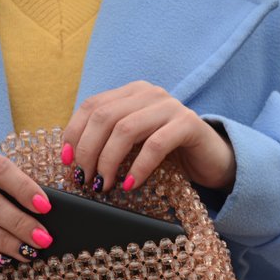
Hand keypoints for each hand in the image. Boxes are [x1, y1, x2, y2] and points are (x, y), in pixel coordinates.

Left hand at [62, 81, 234, 192]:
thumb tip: (72, 162)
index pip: (91, 106)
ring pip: (125, 129)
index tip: (67, 162)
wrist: (213, 160)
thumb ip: (109, 142)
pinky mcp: (188, 124)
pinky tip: (131, 185)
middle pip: (104, 117)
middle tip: (84, 179)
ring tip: (103, 185)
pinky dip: (138, 167)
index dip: (74, 133)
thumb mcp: (134, 146)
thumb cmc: (169, 156)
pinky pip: (155, 145)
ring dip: (108, 161)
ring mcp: (170, 106)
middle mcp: (149, 93)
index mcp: (131, 93)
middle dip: (88, 151)